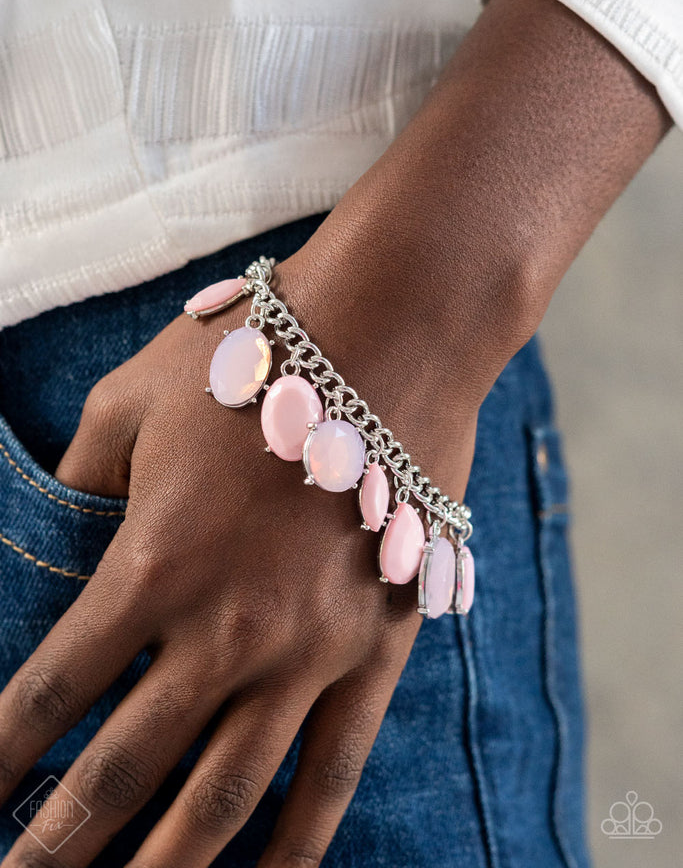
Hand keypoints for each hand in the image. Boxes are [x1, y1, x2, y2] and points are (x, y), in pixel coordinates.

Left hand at [0, 253, 477, 867]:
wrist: (390, 331)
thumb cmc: (252, 357)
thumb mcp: (131, 406)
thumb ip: (81, 484)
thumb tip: (53, 538)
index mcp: (152, 565)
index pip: (48, 694)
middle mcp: (226, 629)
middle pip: (121, 774)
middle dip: (55, 846)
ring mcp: (309, 650)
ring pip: (224, 801)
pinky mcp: (377, 649)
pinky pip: (332, 771)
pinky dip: (295, 844)